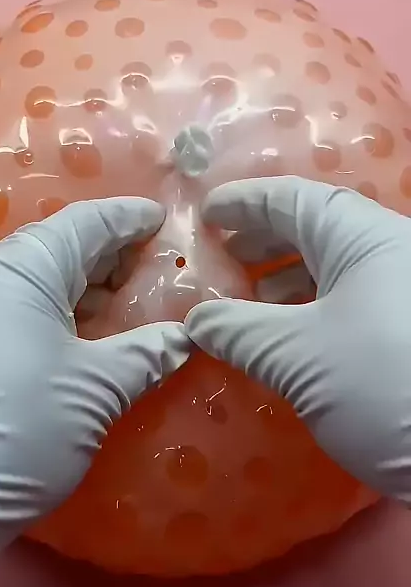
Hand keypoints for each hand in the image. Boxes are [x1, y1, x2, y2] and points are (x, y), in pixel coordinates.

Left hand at [0, 198, 188, 586]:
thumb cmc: (20, 426)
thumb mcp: (95, 390)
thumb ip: (145, 354)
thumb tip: (185, 337)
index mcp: (21, 269)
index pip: (86, 223)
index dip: (129, 219)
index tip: (163, 220)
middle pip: (58, 251)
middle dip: (109, 259)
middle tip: (155, 274)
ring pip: (34, 286)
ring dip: (82, 295)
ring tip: (125, 314)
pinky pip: (13, 316)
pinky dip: (53, 322)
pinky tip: (80, 348)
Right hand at [185, 176, 410, 502]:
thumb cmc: (383, 386)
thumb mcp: (298, 356)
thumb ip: (239, 330)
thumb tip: (196, 320)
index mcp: (366, 238)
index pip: (295, 201)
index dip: (245, 203)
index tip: (207, 213)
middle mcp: (393, 255)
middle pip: (319, 231)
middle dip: (266, 242)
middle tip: (224, 258)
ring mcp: (406, 295)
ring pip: (340, 270)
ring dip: (289, 282)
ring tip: (250, 303)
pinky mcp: (410, 336)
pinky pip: (355, 303)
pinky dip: (314, 312)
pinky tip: (292, 339)